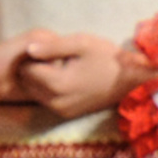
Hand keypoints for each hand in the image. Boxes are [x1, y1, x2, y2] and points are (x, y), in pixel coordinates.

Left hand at [13, 31, 157, 122]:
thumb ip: (52, 46)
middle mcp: (56, 102)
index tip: (47, 48)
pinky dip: (48, 88)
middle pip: (28, 82)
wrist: (131, 80)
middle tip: (51, 56)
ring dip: (40, 79)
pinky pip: (47, 100)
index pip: (26, 68)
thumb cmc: (107, 57)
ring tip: (58, 65)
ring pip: (35, 92)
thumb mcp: (81, 43)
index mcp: (58, 83)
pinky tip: (64, 76)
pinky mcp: (67, 114)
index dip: (32, 55)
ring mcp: (62, 110)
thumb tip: (28, 49)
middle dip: (34, 68)